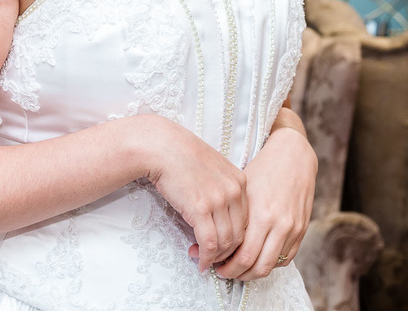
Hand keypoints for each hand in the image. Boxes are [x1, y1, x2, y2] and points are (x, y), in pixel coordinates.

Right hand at [143, 118, 247, 272]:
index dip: (236, 238)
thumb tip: (220, 214)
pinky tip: (200, 261)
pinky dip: (206, 256)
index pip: (246, 220)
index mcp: (240, 181)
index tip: (224, 245)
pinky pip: (209, 242)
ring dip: (215, 257)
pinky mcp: (200, 209)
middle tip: (215, 258)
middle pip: (240, 234)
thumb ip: (222, 187)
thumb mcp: (212, 166)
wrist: (160, 146)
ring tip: (204, 261)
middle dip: (227, 252)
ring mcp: (218, 200)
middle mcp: (234, 191)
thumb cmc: (180, 154)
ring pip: (226, 241)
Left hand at [214, 127, 316, 279]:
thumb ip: (229, 214)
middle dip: (236, 273)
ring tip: (236, 267)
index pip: (242, 255)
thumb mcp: (240, 188)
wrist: (293, 156)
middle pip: (256, 266)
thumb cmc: (261, 169)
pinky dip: (269, 263)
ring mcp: (293, 229)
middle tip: (221, 270)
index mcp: (260, 214)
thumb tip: (206, 233)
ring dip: (252, 272)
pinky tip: (255, 258)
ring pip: (271, 266)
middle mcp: (279, 225)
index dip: (225, 265)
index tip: (211, 262)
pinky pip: (286, 258)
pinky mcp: (302, 230)